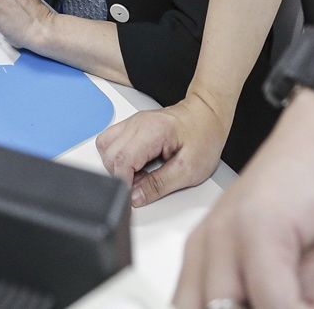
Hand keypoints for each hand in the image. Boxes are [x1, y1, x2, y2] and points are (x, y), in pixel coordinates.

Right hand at [95, 93, 227, 206]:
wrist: (208, 116)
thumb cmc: (204, 136)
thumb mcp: (189, 169)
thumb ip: (159, 185)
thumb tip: (135, 197)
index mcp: (152, 131)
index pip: (121, 160)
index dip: (124, 183)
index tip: (134, 195)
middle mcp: (138, 123)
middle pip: (110, 155)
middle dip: (121, 176)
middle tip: (143, 184)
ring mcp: (133, 122)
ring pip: (105, 147)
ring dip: (117, 165)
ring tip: (139, 173)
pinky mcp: (133, 126)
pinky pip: (112, 141)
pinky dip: (118, 156)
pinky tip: (136, 163)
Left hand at [172, 91, 313, 308]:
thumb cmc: (305, 193)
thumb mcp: (290, 264)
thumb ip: (276, 297)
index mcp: (202, 256)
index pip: (188, 308)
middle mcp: (207, 246)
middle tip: (286, 307)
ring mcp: (229, 236)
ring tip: (301, 306)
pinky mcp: (260, 228)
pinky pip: (273, 300)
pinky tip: (311, 306)